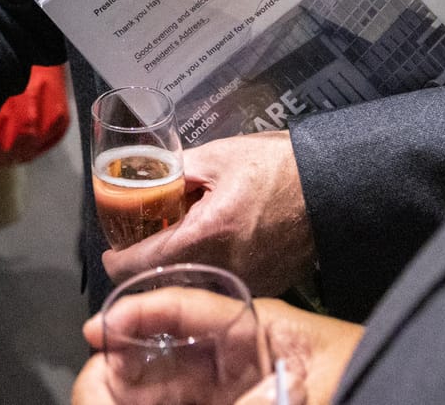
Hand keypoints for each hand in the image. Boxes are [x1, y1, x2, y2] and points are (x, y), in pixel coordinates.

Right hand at [72, 295, 362, 404]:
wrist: (405, 389)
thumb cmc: (367, 367)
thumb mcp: (311, 379)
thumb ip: (260, 397)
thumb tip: (229, 402)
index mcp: (252, 322)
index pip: (184, 307)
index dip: (138, 314)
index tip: (101, 329)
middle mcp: (238, 351)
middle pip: (170, 350)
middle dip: (131, 360)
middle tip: (98, 375)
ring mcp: (240, 383)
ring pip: (177, 383)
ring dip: (144, 387)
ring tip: (111, 391)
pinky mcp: (246, 400)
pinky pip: (196, 397)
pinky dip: (167, 399)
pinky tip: (141, 403)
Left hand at [102, 132, 313, 295]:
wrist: (332, 187)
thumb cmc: (277, 167)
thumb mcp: (216, 157)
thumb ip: (174, 170)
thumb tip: (144, 179)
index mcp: (204, 236)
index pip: (139, 265)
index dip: (117, 259)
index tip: (112, 250)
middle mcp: (222, 270)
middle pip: (163, 280)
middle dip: (147, 263)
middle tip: (143, 238)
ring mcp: (245, 283)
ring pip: (192, 285)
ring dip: (177, 267)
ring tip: (178, 236)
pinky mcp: (263, 287)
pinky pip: (221, 285)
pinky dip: (207, 270)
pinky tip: (212, 245)